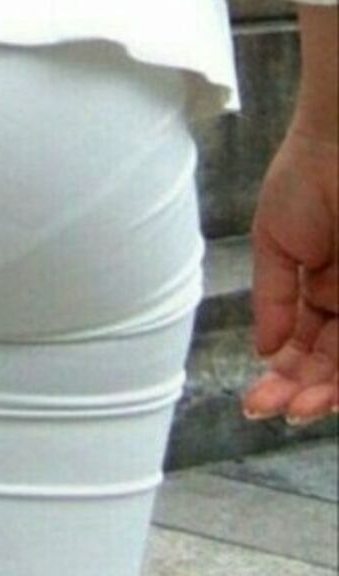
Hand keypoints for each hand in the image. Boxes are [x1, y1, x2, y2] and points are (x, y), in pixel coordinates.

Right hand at [243, 129, 337, 423]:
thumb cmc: (307, 179)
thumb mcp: (274, 242)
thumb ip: (271, 299)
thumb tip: (265, 349)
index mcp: (323, 286)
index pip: (306, 344)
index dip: (285, 374)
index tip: (258, 398)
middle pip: (332, 359)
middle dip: (305, 390)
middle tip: (275, 410)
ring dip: (327, 387)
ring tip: (298, 407)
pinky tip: (325, 384)